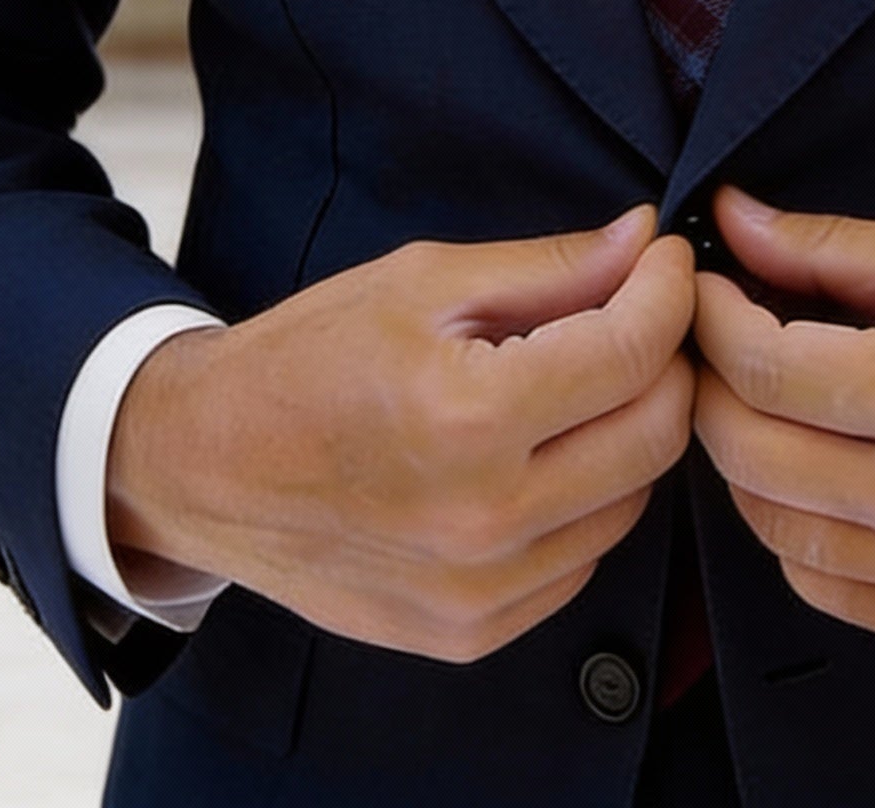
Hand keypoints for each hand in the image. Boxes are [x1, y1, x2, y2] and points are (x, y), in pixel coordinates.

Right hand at [108, 206, 695, 661]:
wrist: (206, 466)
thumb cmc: (307, 358)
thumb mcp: (421, 281)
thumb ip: (548, 267)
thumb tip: (643, 241)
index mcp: (469, 417)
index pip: (633, 352)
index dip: (668, 291)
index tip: (665, 260)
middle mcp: (484, 519)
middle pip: (655, 433)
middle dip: (665, 359)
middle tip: (636, 313)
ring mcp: (480, 591)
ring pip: (631, 501)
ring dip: (628, 430)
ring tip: (580, 381)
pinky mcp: (471, 633)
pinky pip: (581, 560)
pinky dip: (584, 500)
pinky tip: (539, 453)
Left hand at [692, 188, 874, 651]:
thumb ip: (837, 249)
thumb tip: (736, 219)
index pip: (757, 365)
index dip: (709, 315)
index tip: (704, 285)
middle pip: (746, 452)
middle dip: (711, 385)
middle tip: (722, 340)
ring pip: (773, 530)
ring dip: (746, 461)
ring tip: (766, 404)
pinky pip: (829, 591)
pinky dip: (798, 535)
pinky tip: (816, 479)